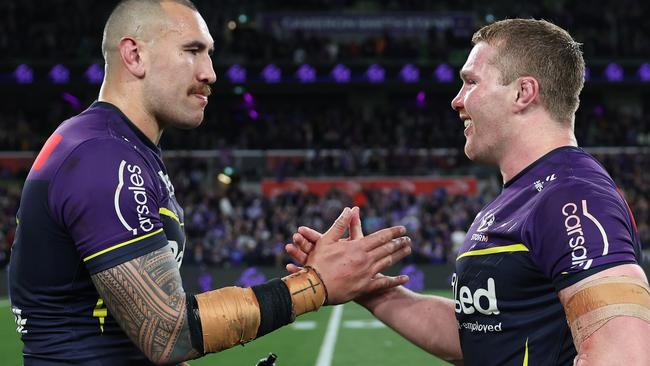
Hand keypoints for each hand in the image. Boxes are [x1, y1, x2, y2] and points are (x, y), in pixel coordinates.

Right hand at [286, 207, 410, 304]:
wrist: (314, 288)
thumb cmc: (318, 262)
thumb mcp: (326, 240)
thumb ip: (340, 224)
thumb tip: (349, 209)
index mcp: (357, 247)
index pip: (381, 237)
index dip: (393, 232)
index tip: (403, 229)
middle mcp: (365, 260)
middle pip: (387, 249)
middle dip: (399, 242)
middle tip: (408, 239)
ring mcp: (367, 274)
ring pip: (388, 263)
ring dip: (399, 255)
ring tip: (407, 250)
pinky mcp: (365, 288)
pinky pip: (384, 283)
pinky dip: (396, 281)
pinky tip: (406, 278)